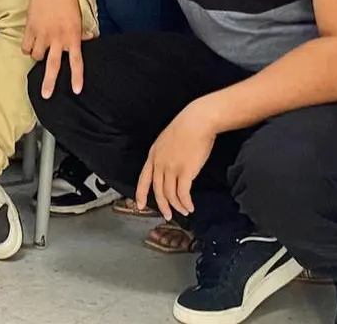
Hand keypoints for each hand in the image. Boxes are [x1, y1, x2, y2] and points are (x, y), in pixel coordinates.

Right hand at [22, 0, 84, 98]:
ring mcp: (42, 34)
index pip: (76, 61)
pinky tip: (31, 43)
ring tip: (41, 50)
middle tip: (46, 96)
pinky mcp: (30, 28)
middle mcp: (57, 38)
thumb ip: (80, 32)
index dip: (76, 77)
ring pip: (37, 56)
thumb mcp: (78, 17)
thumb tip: (86, 41)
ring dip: (38, 56)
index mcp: (72, 35)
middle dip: (49, 83)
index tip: (76, 91)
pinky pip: (26, 46)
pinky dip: (28, 48)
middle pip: (52, 65)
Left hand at [135, 100, 219, 221]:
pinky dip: (186, 203)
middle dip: (163, 206)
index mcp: (153, 155)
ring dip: (177, 206)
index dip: (141, 193)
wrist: (197, 121)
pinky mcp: (185, 171)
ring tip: (184, 211)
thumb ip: (164, 155)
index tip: (140, 205)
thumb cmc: (186, 127)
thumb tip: (168, 168)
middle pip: (158, 190)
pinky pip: (183, 193)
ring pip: (170, 194)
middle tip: (168, 216)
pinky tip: (190, 207)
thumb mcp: (166, 140)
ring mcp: (171, 168)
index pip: (143, 179)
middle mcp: (159, 163)